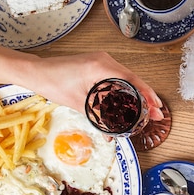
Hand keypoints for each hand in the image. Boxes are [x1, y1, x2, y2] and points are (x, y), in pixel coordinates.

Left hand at [30, 51, 163, 120]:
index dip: (147, 95)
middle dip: (146, 96)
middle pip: (133, 79)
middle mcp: (104, 60)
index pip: (132, 81)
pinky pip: (117, 77)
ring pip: (126, 78)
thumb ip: (98, 118)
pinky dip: (126, 88)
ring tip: (147, 108)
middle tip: (156, 112)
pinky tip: (131, 100)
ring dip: (137, 93)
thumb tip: (111, 134)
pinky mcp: (97, 65)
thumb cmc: (52, 82)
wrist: (36, 72)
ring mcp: (101, 61)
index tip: (156, 107)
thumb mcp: (78, 103)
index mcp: (101, 66)